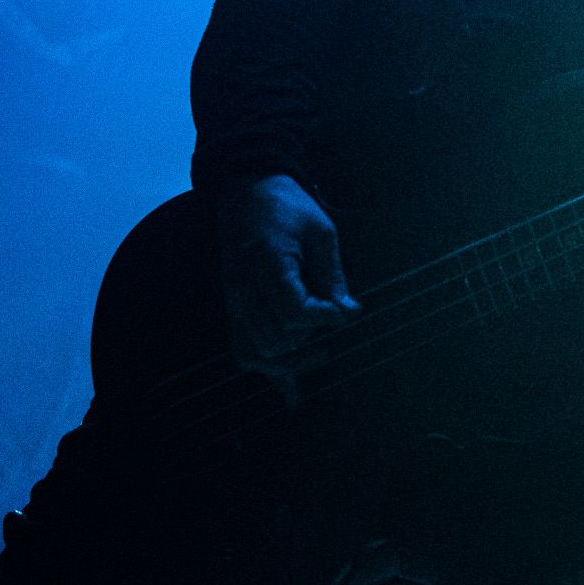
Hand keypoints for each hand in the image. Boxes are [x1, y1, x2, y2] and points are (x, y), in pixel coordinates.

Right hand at [215, 174, 359, 374]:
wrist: (246, 190)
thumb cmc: (287, 206)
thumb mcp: (321, 231)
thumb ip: (332, 275)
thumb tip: (349, 312)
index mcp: (267, 264)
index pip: (292, 312)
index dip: (323, 318)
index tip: (344, 311)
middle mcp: (244, 289)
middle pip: (275, 339)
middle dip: (308, 339)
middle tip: (332, 321)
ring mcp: (235, 300)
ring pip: (256, 353)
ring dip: (290, 360)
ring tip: (320, 354)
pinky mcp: (234, 306)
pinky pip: (244, 348)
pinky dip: (269, 371)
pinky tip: (292, 394)